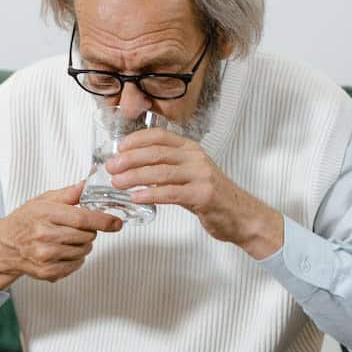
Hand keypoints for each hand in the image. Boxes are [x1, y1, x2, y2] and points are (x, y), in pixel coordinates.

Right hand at [0, 182, 122, 289]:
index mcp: (45, 214)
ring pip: (84, 251)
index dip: (103, 220)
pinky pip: (76, 265)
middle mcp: (44, 235)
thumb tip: (88, 183)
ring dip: (83, 245)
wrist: (5, 245)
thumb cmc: (25, 220)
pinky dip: (76, 259)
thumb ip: (69, 193)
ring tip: (68, 239)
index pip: (82, 218)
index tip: (116, 222)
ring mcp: (45, 256)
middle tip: (78, 228)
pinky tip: (63, 252)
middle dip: (90, 231)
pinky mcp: (47, 271)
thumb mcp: (44, 200)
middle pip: (86, 236)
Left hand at [105, 129, 284, 258]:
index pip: (159, 136)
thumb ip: (167, 170)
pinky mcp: (203, 195)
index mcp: (191, 149)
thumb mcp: (189, 175)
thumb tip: (135, 169)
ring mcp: (201, 175)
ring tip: (117, 183)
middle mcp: (196, 158)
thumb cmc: (211, 196)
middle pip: (156, 153)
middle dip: (129, 159)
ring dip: (134, 176)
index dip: (136, 140)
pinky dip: (150, 194)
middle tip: (111, 167)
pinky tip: (136, 197)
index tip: (119, 148)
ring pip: (160, 172)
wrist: (240, 215)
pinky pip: (170, 193)